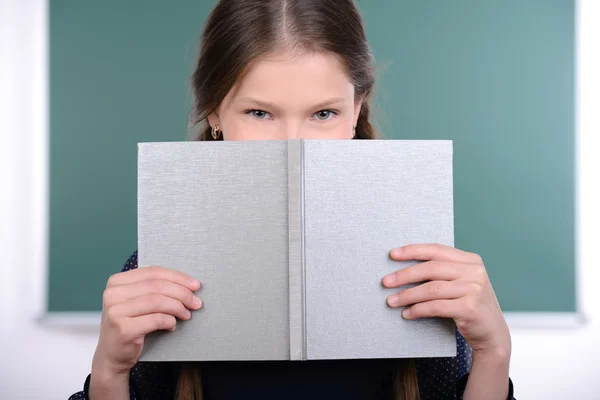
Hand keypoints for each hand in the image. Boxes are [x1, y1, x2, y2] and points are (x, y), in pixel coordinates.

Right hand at [93, 266, 202, 377]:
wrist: (112, 355)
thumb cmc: (130, 325)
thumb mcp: (137, 301)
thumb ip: (154, 289)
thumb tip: (189, 284)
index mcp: (117, 282)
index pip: (153, 272)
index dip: (177, 277)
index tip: (195, 285)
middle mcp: (113, 294)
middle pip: (157, 286)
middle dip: (182, 293)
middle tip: (196, 302)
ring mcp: (115, 311)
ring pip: (157, 301)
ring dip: (178, 307)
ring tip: (186, 314)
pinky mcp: (123, 329)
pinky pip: (156, 319)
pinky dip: (169, 321)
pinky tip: (172, 326)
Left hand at [382, 244, 510, 358]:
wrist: (493, 334)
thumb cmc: (470, 305)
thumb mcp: (462, 282)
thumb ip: (443, 271)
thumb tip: (405, 267)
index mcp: (470, 260)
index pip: (436, 250)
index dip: (413, 251)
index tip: (392, 255)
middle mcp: (474, 272)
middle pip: (431, 268)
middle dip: (405, 275)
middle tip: (386, 281)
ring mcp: (474, 289)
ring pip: (431, 289)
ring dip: (407, 295)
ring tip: (391, 301)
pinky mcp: (470, 308)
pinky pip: (436, 307)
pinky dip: (418, 310)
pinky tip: (408, 313)